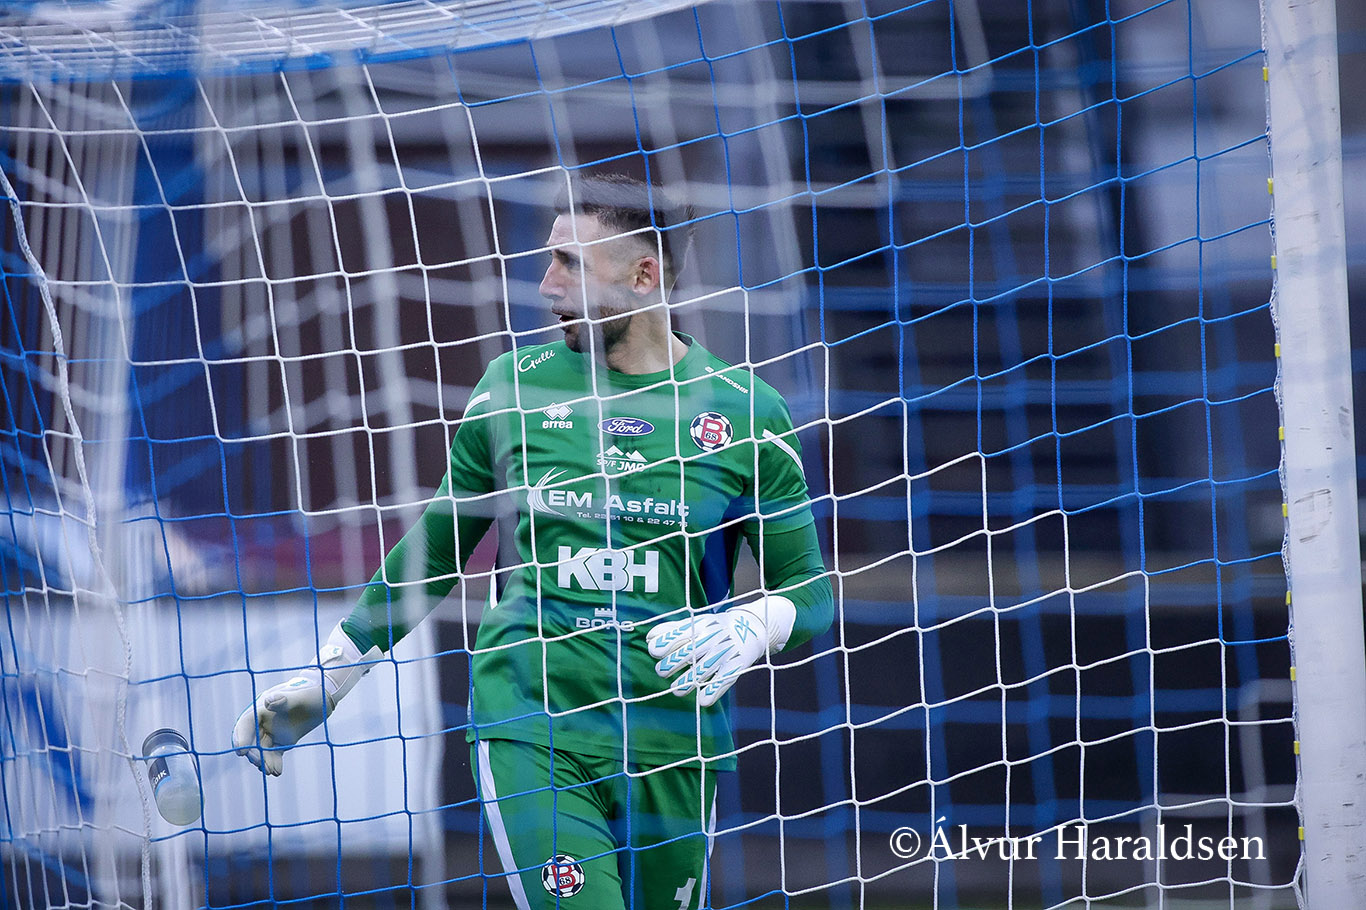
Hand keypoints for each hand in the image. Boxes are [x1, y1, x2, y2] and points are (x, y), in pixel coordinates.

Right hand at [232, 624, 377, 775]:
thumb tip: (269, 701)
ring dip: (264, 761)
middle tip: (261, 764)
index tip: (241, 752)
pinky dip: (274, 762)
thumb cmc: (310, 693)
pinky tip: (277, 771)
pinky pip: (273, 754)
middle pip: (251, 740)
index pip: (246, 723)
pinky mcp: (281, 740)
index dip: (241, 737)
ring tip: (272, 771)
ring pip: (262, 750)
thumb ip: (283, 699)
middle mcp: (263, 721)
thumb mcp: (298, 696)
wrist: (323, 699)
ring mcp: (272, 732)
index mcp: (262, 708)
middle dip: (254, 753)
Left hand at [647, 596, 796, 706]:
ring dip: (689, 680)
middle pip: (692, 651)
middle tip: (661, 671)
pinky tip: (702, 700)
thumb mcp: (696, 624)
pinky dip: (714, 691)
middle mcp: (715, 638)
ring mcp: (726, 652)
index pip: (683, 634)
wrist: (752, 627)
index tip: (654, 651)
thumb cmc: (716, 628)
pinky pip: (725, 679)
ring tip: (677, 689)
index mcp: (703, 626)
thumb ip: (673, 631)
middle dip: (674, 662)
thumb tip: (649, 639)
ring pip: (706, 668)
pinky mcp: (737, 666)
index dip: (668, 642)